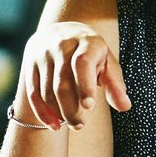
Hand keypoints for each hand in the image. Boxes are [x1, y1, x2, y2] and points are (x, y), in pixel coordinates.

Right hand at [16, 21, 130, 128]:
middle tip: (79, 126)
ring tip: (72, 124)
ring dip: (58, 112)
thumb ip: (115, 84)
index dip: (85, 86)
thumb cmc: (90, 53)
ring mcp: (43, 54)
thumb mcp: (106, 62)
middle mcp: (61, 45)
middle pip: (62, 83)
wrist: (60, 30)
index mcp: (86, 42)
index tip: (89, 107)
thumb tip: (125, 107)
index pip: (82, 64)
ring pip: (47, 91)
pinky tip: (54, 125)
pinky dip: (42, 112)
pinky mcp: (30, 64)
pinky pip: (33, 93)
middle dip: (70, 109)